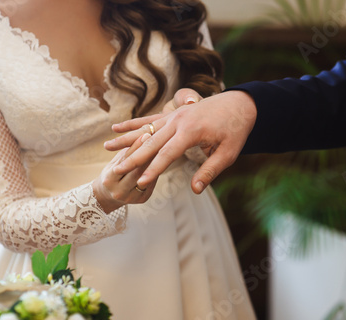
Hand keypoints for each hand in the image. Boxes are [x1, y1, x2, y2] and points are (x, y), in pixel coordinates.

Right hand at [93, 133, 156, 213]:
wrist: (109, 195)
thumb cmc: (112, 172)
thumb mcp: (115, 161)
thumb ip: (127, 152)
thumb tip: (144, 135)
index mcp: (109, 179)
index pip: (124, 161)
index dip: (136, 147)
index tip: (146, 134)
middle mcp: (119, 191)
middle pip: (137, 170)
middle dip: (148, 154)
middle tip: (160, 140)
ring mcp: (131, 198)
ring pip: (146, 176)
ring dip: (155, 162)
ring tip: (164, 148)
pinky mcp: (142, 199)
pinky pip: (151, 183)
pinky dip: (156, 171)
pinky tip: (163, 161)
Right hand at [104, 89, 256, 193]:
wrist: (239, 104)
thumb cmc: (236, 130)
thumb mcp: (228, 153)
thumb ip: (210, 171)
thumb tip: (195, 190)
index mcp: (191, 131)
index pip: (168, 154)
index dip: (154, 170)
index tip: (141, 182)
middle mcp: (178, 120)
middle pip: (151, 142)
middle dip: (133, 158)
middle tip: (117, 171)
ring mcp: (173, 115)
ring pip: (145, 129)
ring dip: (126, 139)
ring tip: (106, 147)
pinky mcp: (172, 113)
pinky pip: (149, 119)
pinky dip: (133, 124)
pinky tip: (116, 127)